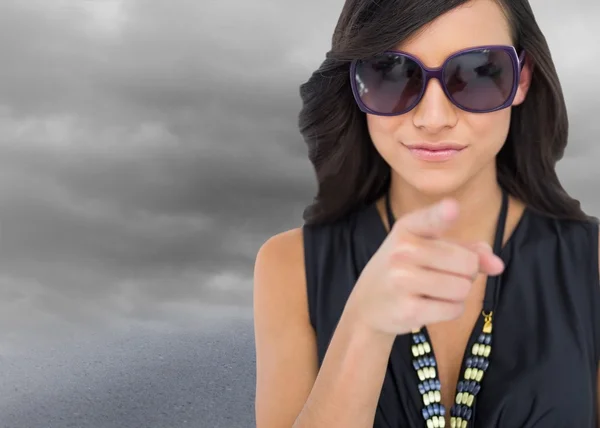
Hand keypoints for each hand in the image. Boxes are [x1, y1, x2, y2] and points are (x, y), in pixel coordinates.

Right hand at [345, 198, 504, 336]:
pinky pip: (454, 309)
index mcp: (407, 228)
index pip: (429, 219)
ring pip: (462, 289)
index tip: (451, 208)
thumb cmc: (405, 270)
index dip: (443, 214)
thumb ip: (465, 249)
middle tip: (441, 276)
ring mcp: (403, 280)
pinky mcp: (408, 309)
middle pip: (467, 263)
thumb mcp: (428, 249)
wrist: (368, 303)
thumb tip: (497, 264)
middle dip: (465, 274)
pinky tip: (429, 306)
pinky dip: (450, 310)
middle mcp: (402, 251)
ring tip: (434, 292)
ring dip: (457, 294)